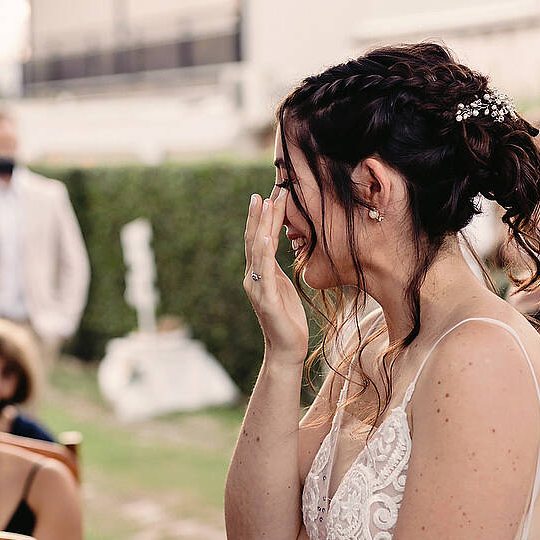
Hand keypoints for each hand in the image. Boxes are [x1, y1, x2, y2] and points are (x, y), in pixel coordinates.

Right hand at [243, 188, 308, 364]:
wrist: (287, 348)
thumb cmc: (288, 317)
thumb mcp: (283, 286)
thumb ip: (276, 267)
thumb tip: (278, 246)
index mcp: (258, 272)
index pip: (260, 238)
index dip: (265, 217)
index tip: (272, 194)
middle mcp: (252, 276)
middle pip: (254, 239)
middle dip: (259, 215)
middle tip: (264, 191)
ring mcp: (256, 287)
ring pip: (256, 250)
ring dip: (261, 225)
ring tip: (264, 205)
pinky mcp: (264, 299)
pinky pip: (263, 272)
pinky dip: (263, 253)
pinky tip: (266, 238)